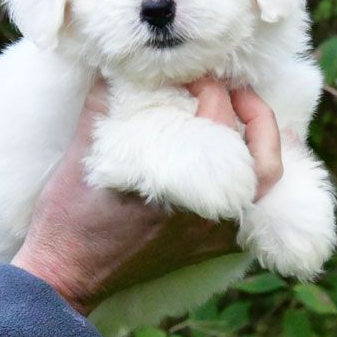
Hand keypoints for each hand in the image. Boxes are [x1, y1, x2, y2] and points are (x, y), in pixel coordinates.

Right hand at [12, 78, 281, 315]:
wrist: (68, 271)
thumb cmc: (70, 213)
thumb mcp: (83, 150)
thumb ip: (105, 101)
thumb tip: (119, 65)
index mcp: (178, 181)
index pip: (218, 119)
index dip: (209, 86)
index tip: (191, 74)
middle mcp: (208, 211)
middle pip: (260, 155)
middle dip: (254, 110)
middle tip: (232, 89)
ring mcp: (213, 234)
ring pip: (268, 185)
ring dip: (267, 144)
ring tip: (248, 116)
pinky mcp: (209, 246)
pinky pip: (254, 208)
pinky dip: (257, 175)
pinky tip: (243, 154)